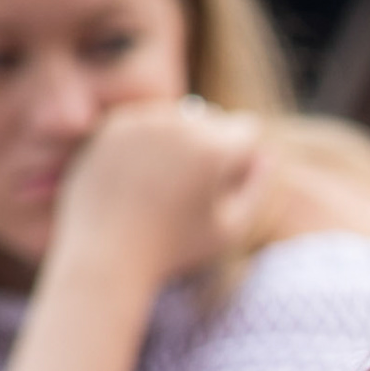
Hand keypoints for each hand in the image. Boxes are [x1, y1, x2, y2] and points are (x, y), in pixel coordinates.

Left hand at [50, 98, 267, 286]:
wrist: (105, 253)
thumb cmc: (174, 250)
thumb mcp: (230, 229)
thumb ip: (256, 189)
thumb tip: (265, 155)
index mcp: (212, 149)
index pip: (247, 129)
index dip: (243, 158)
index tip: (226, 187)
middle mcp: (177, 125)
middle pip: (214, 118)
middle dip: (214, 144)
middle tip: (196, 188)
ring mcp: (141, 120)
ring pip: (181, 116)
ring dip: (184, 139)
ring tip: (170, 182)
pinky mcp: (113, 126)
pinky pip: (148, 121)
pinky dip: (152, 141)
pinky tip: (144, 176)